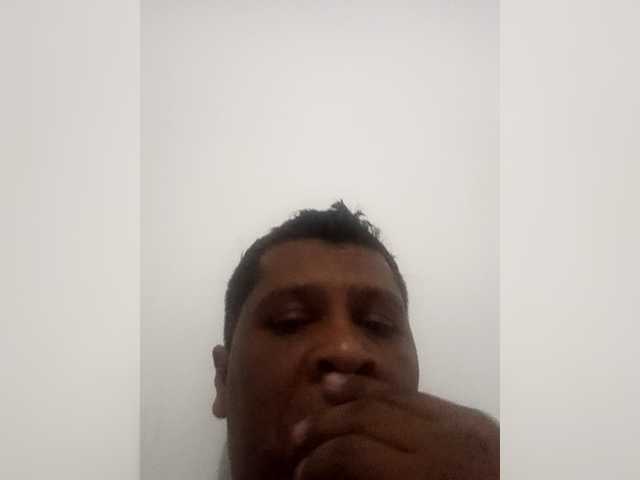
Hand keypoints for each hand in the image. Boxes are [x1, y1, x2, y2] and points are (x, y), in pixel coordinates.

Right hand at [289, 374, 498, 479]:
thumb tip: (332, 476)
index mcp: (430, 478)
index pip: (355, 454)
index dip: (320, 462)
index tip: (301, 473)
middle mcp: (444, 442)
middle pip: (368, 416)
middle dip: (326, 425)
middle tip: (298, 438)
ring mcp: (463, 424)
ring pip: (393, 395)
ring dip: (352, 394)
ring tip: (322, 393)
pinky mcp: (474, 418)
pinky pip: (420, 396)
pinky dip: (387, 392)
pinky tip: (368, 390)